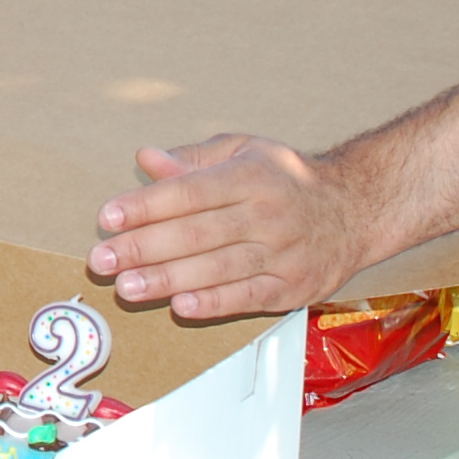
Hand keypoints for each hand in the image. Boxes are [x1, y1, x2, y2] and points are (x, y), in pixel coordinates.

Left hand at [89, 134, 365, 320]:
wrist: (356, 209)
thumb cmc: (285, 178)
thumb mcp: (243, 151)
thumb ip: (192, 159)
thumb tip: (146, 158)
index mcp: (249, 177)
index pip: (188, 192)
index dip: (146, 205)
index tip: (108, 217)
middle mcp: (266, 214)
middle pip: (197, 234)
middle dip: (144, 248)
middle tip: (102, 261)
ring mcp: (282, 253)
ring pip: (218, 269)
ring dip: (168, 280)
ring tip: (127, 287)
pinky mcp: (293, 286)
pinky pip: (249, 297)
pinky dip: (215, 303)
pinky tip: (181, 307)